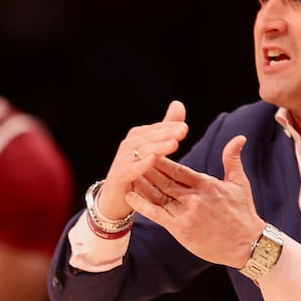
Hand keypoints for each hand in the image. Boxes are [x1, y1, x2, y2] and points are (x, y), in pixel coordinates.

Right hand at [96, 101, 189, 219]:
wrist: (115, 196)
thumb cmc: (136, 169)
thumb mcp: (153, 147)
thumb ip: (166, 127)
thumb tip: (178, 104)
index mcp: (138, 136)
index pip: (156, 128)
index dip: (169, 126)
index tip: (184, 127)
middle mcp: (129, 145)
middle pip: (150, 137)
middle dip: (167, 133)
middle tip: (183, 131)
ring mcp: (122, 160)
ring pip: (142, 151)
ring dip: (159, 146)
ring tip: (174, 144)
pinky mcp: (119, 176)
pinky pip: (131, 169)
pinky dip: (142, 164)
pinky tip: (153, 160)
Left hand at [127, 135, 265, 266]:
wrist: (248, 244)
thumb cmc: (243, 214)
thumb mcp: (239, 183)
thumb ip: (232, 159)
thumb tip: (238, 137)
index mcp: (205, 184)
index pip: (177, 168)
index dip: (161, 159)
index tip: (148, 151)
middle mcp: (193, 197)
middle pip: (164, 179)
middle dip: (147, 169)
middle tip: (131, 159)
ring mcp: (186, 213)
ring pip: (158, 195)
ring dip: (142, 184)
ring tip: (127, 174)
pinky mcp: (181, 229)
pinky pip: (156, 214)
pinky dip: (142, 205)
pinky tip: (130, 195)